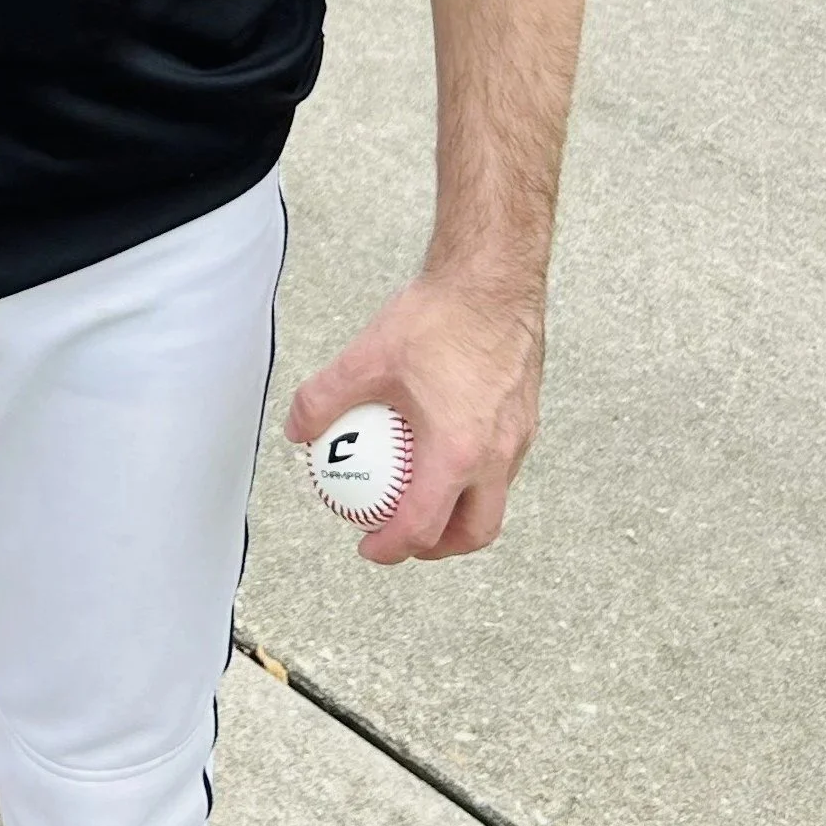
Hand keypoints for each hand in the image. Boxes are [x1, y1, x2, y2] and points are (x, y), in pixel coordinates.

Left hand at [285, 269, 544, 565]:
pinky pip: (502, 466)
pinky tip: (443, 448)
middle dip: (437, 547)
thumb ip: (323, 399)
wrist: (495, 278)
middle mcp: (498, 455)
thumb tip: (298, 430)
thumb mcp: (364, 358)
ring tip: (423, 500)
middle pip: (474, 532)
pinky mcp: (527, 417)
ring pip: (494, 499)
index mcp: (458, 452)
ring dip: (459, 513)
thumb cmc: (437, 317)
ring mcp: (519, 438)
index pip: (422, 526)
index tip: (366, 545)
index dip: (390, 548)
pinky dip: (474, 476)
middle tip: (402, 537)